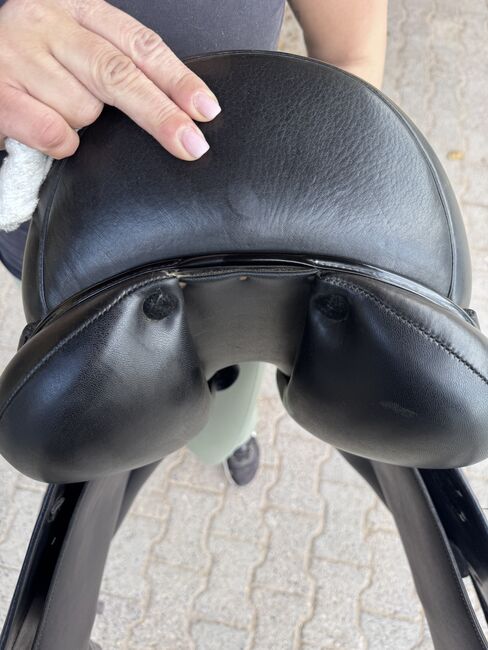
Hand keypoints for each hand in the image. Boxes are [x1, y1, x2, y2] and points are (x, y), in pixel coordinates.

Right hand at [0, 0, 220, 159]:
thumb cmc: (32, 61)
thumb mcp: (74, 45)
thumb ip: (114, 61)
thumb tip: (176, 108)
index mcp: (76, 7)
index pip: (139, 44)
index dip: (177, 79)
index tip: (206, 109)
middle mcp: (47, 22)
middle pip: (118, 73)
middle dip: (160, 113)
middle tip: (192, 144)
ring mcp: (18, 54)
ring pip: (84, 110)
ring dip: (85, 126)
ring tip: (58, 110)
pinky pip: (54, 132)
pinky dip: (61, 144)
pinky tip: (46, 130)